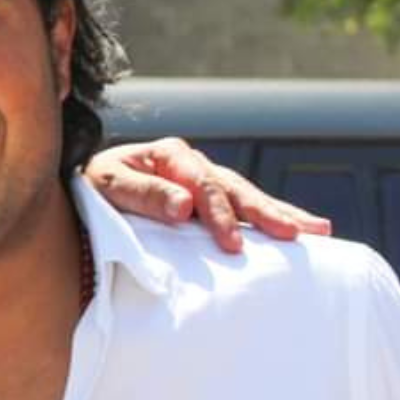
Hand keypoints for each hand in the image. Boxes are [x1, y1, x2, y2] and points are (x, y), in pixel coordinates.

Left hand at [85, 137, 331, 251]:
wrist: (83, 196)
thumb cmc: (92, 190)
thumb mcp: (107, 187)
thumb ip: (143, 195)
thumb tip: (184, 206)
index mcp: (170, 155)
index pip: (203, 185)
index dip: (220, 214)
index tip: (231, 243)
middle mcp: (193, 165)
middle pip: (236, 189)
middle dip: (266, 212)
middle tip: (294, 234)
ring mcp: (204, 184)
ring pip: (248, 198)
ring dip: (280, 214)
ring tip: (316, 232)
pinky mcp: (207, 205)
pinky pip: (243, 211)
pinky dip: (270, 220)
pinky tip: (301, 232)